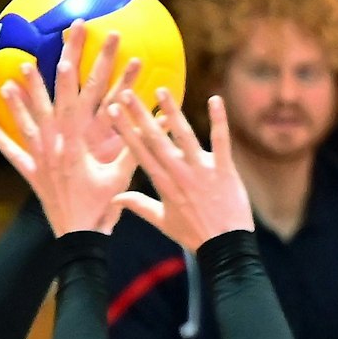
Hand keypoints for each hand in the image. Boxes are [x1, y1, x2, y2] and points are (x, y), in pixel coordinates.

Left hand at [0, 25, 141, 234]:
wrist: (79, 238)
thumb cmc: (103, 208)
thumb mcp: (121, 177)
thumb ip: (134, 148)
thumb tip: (155, 123)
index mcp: (75, 147)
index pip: (71, 107)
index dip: (69, 81)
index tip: (66, 58)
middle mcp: (54, 150)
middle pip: (46, 108)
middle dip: (41, 80)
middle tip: (30, 56)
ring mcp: (41, 163)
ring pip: (26, 127)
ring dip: (16, 105)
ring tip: (5, 82)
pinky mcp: (33, 176)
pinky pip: (16, 157)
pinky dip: (3, 143)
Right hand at [111, 91, 253, 249]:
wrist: (225, 248)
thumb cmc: (194, 235)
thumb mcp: (163, 222)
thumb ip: (139, 206)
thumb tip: (117, 198)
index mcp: (163, 184)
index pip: (140, 152)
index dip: (125, 130)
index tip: (113, 110)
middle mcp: (179, 174)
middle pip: (156, 140)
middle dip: (140, 115)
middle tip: (127, 93)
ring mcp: (202, 170)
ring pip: (185, 136)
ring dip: (172, 111)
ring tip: (161, 90)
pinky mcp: (224, 170)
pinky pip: (221, 140)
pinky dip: (219, 120)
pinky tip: (215, 99)